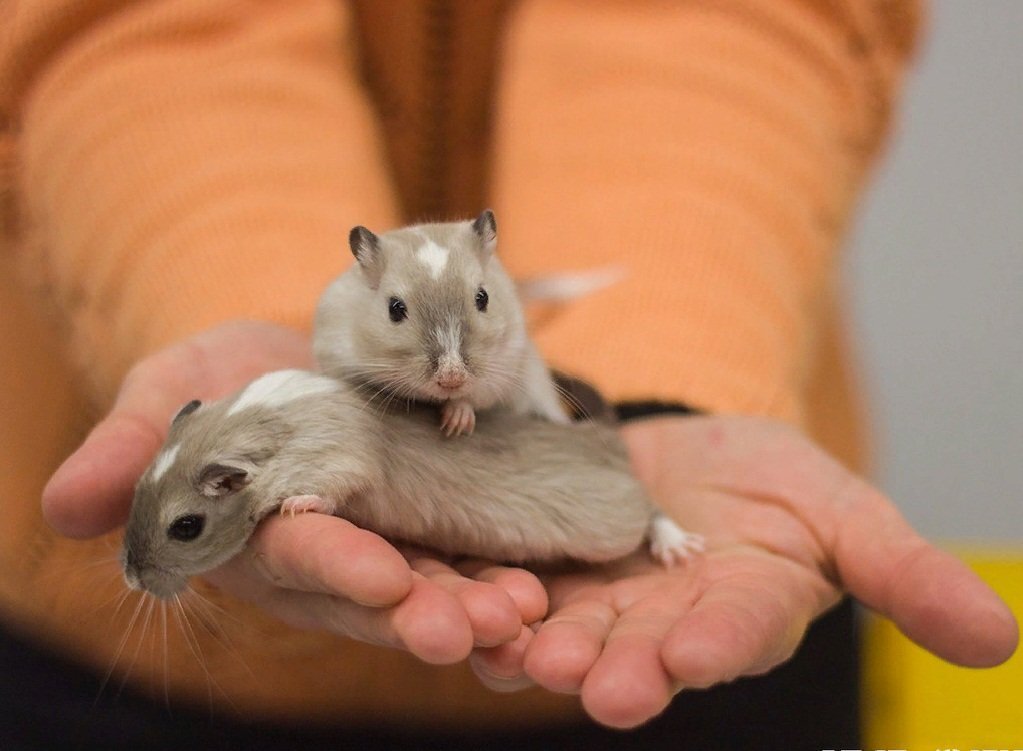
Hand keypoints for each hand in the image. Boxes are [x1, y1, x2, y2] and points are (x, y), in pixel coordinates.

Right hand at [42, 320, 546, 664]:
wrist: (306, 356)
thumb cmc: (226, 380)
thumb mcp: (172, 390)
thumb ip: (132, 444)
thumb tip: (61, 508)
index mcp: (261, 533)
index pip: (297, 557)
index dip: (336, 568)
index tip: (382, 578)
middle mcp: (330, 554)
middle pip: (375, 591)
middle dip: (420, 611)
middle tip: (471, 627)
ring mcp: (389, 540)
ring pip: (432, 585)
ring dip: (477, 605)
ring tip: (522, 612)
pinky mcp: (437, 521)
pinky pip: (474, 554)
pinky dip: (506, 570)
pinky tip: (545, 584)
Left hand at [470, 415, 1018, 727]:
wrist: (689, 456)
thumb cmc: (775, 486)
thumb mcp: (844, 511)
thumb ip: (903, 573)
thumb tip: (998, 640)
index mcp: (741, 611)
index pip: (734, 632)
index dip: (717, 644)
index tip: (696, 652)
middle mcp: (664, 623)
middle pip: (641, 648)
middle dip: (619, 664)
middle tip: (595, 680)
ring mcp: (599, 600)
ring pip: (566, 632)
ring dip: (540, 644)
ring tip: (522, 649)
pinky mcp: (545, 568)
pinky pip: (512, 589)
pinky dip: (490, 595)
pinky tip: (465, 597)